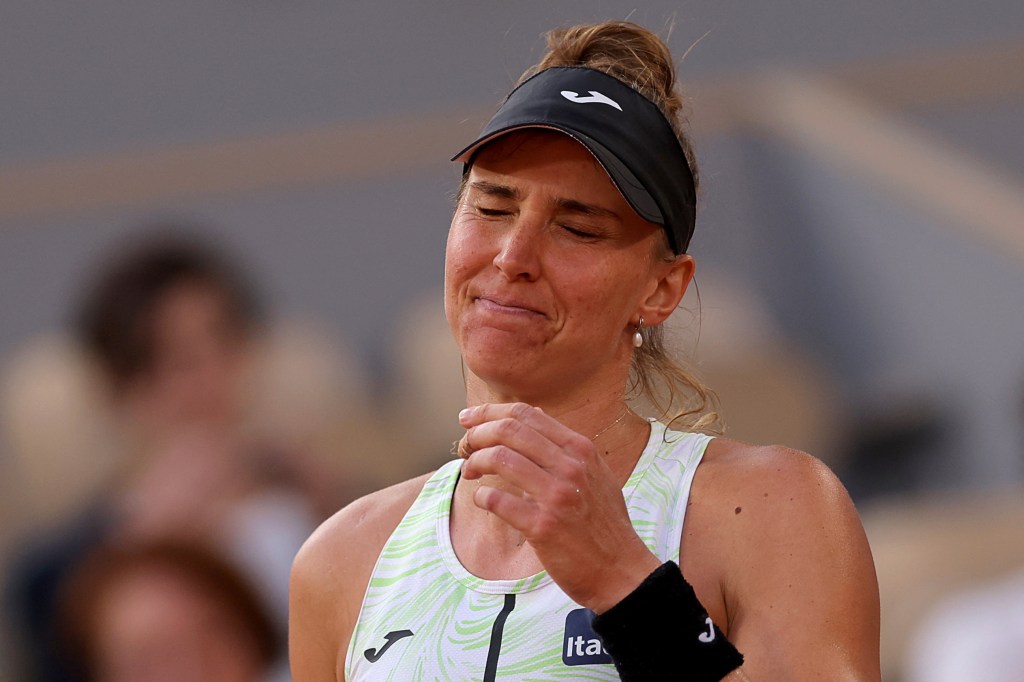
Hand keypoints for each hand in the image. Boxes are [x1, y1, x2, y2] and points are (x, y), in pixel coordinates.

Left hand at [458, 402, 660, 612]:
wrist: (621, 571)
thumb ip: (565, 446)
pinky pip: (498, 501)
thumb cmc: (604, 524)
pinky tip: (482, 500)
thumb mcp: (596, 474)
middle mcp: (571, 467)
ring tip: (469, 471)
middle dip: (477, 434)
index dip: (490, 412)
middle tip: (464, 446)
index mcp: (581, 449)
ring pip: (500, 459)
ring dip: (475, 462)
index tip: (469, 419)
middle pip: (509, 431)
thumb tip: (534, 414)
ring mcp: (558, 496)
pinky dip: (481, 496)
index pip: (526, 414)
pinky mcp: (544, 527)